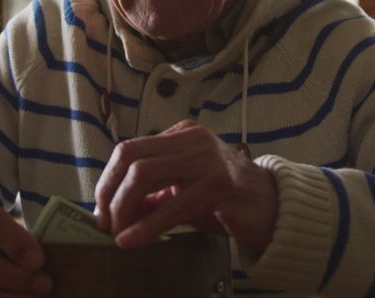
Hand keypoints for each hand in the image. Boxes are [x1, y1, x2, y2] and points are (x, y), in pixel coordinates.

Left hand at [94, 119, 277, 251]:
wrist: (273, 207)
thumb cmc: (225, 200)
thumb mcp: (182, 193)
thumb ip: (151, 196)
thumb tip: (112, 211)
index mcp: (181, 134)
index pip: (129, 150)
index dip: (107, 181)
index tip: (100, 211)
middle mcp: (193, 138)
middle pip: (131, 156)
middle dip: (110, 192)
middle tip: (106, 223)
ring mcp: (207, 158)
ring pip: (145, 173)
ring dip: (124, 207)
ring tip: (118, 232)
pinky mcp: (220, 184)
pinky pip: (172, 204)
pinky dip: (147, 225)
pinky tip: (132, 240)